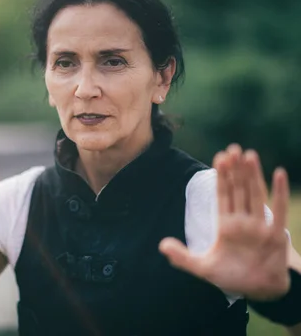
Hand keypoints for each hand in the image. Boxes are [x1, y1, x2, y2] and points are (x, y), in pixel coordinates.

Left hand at [159, 145, 290, 300]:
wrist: (258, 291)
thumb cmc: (232, 277)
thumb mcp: (202, 268)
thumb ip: (182, 257)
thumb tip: (161, 245)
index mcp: (225, 225)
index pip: (222, 195)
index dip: (221, 177)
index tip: (219, 157)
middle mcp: (242, 221)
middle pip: (238, 190)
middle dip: (235, 170)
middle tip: (233, 148)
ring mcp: (259, 226)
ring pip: (255, 195)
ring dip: (252, 175)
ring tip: (249, 155)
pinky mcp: (274, 235)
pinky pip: (277, 211)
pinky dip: (278, 192)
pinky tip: (278, 173)